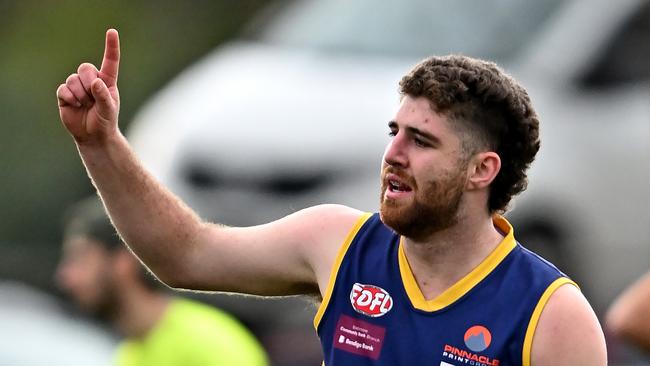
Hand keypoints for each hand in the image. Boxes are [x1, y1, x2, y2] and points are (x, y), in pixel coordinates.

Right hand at [57, 29, 120, 144]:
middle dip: (88, 81)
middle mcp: (92, 81)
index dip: (111, 47)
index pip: (110, 61)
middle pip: (85, 68)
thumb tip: (95, 82)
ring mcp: (77, 87)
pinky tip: (74, 105)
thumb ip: (104, 96)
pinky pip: (63, 89)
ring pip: (73, 79)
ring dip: (80, 94)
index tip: (112, 32)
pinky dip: (69, 97)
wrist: (93, 136)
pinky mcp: (65, 94)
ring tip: (84, 105)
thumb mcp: (109, 110)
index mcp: (107, 81)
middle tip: (92, 98)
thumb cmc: (105, 121)